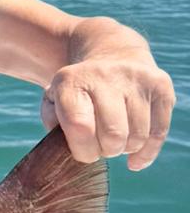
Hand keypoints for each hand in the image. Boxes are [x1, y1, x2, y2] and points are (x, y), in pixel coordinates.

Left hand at [41, 50, 174, 170]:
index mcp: (71, 80)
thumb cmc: (79, 91)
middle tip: (101, 146)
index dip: (82, 150)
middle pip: (113, 136)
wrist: (113, 55)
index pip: (80, 127)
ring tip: (115, 139)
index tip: (83, 151)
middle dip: (106, 151)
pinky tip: (135, 156)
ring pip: (137, 137)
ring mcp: (136, 78)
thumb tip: (67, 144)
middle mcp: (104, 74)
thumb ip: (53, 123)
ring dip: (125, 149)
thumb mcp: (53, 101)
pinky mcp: (161, 86)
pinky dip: (146, 152)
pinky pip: (158, 133)